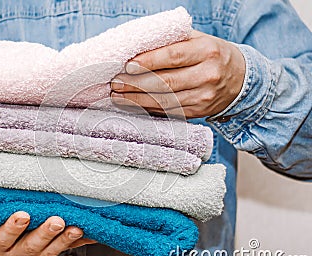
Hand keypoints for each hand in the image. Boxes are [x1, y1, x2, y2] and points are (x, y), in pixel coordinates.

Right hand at [0, 211, 95, 255]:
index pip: (3, 238)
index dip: (12, 228)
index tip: (22, 215)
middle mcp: (17, 254)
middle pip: (32, 246)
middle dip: (45, 233)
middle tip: (57, 220)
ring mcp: (35, 254)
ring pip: (51, 249)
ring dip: (66, 238)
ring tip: (78, 227)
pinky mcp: (47, 252)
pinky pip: (65, 248)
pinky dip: (79, 241)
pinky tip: (92, 232)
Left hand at [110, 30, 245, 117]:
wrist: (241, 79)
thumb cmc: (212, 55)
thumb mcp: (199, 40)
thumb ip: (173, 41)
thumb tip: (138, 47)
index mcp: (207, 51)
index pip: (174, 56)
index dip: (149, 62)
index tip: (127, 65)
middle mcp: (208, 75)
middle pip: (166, 82)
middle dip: (136, 84)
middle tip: (115, 83)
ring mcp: (204, 97)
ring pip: (165, 101)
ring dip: (137, 99)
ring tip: (117, 96)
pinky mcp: (198, 112)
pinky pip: (169, 112)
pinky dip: (148, 109)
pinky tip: (133, 105)